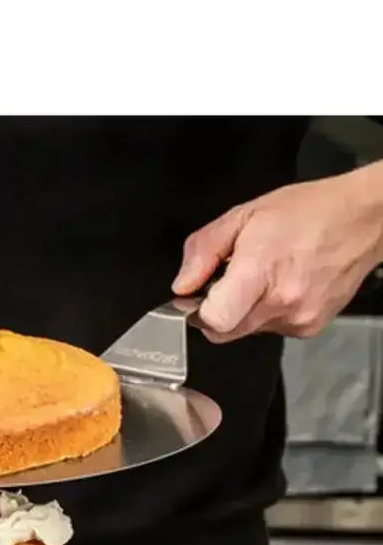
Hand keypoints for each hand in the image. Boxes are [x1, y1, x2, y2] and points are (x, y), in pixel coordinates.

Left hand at [171, 161, 382, 342]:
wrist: (363, 219)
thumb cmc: (308, 212)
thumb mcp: (243, 216)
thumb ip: (203, 251)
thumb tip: (182, 285)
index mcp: (261, 272)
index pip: (214, 321)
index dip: (198, 312)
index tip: (198, 296)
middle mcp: (282, 302)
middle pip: (224, 332)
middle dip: (218, 311)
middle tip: (231, 281)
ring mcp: (298, 318)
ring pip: (246, 332)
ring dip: (243, 311)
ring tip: (263, 277)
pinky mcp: (310, 328)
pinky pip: (271, 330)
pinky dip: (267, 313)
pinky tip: (281, 286)